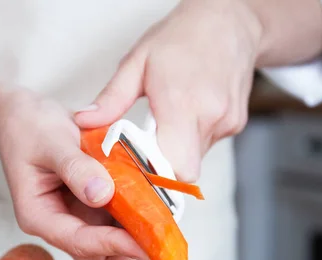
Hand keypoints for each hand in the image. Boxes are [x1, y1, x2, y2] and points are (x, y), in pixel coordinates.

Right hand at [0, 89, 149, 259]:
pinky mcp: (93, 208)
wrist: (25, 115)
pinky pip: (119, 225)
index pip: (79, 243)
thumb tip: (102, 194)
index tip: (148, 243)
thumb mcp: (51, 141)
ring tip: (161, 218)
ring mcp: (78, 219)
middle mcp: (60, 225)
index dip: (115, 245)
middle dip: (130, 254)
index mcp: (40, 216)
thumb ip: (75, 167)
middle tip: (160, 235)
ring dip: (137, 239)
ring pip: (113, 249)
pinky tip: (154, 202)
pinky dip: (138, 219)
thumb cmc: (30, 126)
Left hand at [74, 0, 262, 181]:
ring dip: (177, 149)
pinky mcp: (236, 124)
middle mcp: (209, 116)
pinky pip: (208, 145)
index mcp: (182, 102)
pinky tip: (186, 113)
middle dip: (162, 166)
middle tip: (146, 146)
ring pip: (196, 159)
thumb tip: (86, 122)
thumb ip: (112, 98)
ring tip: (168, 120)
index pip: (176, 167)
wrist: (229, 21)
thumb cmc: (181, 37)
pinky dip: (192, 138)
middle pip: (184, 170)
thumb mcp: (137, 61)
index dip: (155, 175)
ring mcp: (227, 122)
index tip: (137, 168)